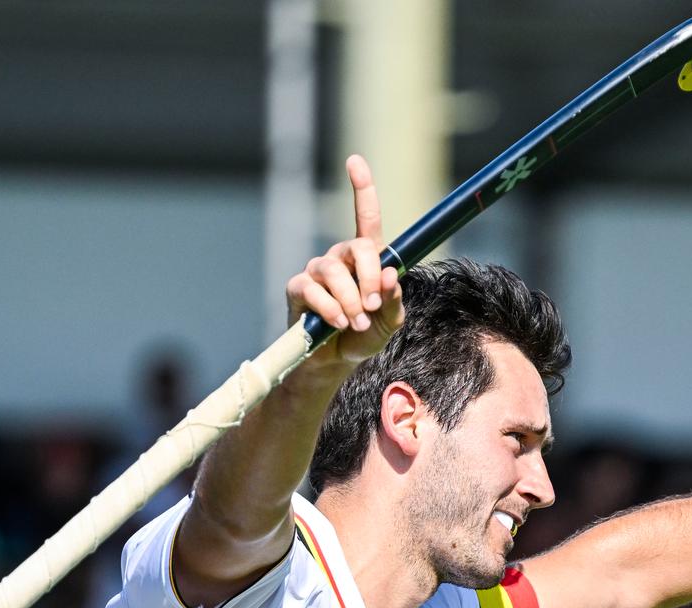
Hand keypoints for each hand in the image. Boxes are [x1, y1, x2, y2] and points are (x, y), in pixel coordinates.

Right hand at [287, 155, 404, 367]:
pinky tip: (338, 324)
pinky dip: (331, 309)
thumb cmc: (363, 337)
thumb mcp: (389, 322)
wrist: (333, 363)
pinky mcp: (298, 289)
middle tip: (373, 306)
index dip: (361, 188)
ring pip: (336, 272)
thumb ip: (394, 300)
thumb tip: (390, 275)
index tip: (354, 161)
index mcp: (365, 260)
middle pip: (358, 247)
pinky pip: (314, 290)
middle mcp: (340, 258)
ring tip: (355, 323)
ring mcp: (317, 271)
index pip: (365, 218)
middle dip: (370, 277)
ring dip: (351, 300)